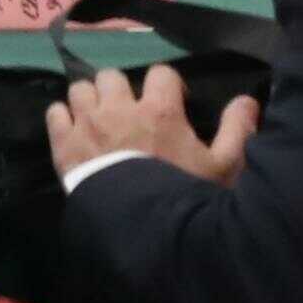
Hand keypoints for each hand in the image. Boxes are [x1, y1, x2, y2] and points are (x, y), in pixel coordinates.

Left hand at [44, 65, 256, 187]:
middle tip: (130, 113)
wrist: (144, 230)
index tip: (173, 102)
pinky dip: (63, 118)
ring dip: (91, 101)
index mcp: (159, 110)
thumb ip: (236, 131)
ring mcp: (87, 124)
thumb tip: (247, 101)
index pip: (161, 72)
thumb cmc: (186, 195)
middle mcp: (119, 109)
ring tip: (100, 120)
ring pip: (80, 89)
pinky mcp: (63, 144)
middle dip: (122, 90)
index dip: (168, 85)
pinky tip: (75, 132)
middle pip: (112, 76)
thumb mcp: (223, 168)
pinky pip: (55, 112)